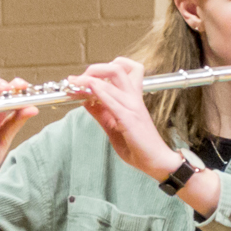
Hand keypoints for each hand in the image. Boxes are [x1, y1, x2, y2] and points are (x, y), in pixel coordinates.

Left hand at [71, 57, 179, 181]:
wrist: (156, 162)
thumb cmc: (138, 146)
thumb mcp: (114, 126)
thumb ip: (100, 112)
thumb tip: (84, 100)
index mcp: (132, 98)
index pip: (124, 70)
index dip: (103, 68)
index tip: (86, 78)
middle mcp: (133, 98)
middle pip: (117, 68)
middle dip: (95, 68)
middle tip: (80, 78)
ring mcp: (133, 107)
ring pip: (114, 80)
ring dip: (90, 78)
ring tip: (75, 83)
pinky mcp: (130, 119)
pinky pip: (113, 101)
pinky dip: (99, 92)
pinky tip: (88, 90)